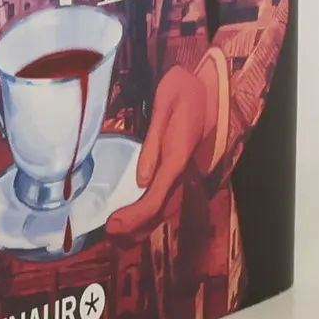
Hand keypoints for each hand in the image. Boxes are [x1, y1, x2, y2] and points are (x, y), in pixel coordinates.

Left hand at [106, 61, 215, 237]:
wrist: (207, 85)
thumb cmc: (183, 89)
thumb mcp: (165, 104)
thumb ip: (153, 141)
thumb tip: (141, 178)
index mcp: (178, 156)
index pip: (157, 197)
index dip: (136, 216)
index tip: (114, 224)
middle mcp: (183, 168)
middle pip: (162, 210)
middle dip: (137, 227)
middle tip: (110, 233)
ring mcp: (183, 169)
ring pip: (166, 208)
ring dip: (144, 224)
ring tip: (118, 233)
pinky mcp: (178, 167)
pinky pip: (166, 196)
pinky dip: (150, 212)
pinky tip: (135, 217)